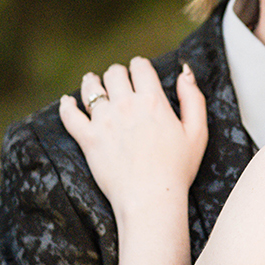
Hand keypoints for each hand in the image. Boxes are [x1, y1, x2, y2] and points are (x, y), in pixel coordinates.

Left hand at [59, 58, 207, 218]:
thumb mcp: (197, 132)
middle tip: (118, 80)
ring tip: (92, 82)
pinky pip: (70, 115)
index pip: (140, 67)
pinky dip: (67, 106)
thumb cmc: (177, 169)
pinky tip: (68, 102)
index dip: (140, 66)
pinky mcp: (88, 139)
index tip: (139, 70)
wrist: (150, 198)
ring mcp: (104, 121)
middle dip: (117, 73)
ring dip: (92, 82)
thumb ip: (193, 98)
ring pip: (91, 88)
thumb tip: (184, 72)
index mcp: (152, 101)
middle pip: (114, 74)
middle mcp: (126, 105)